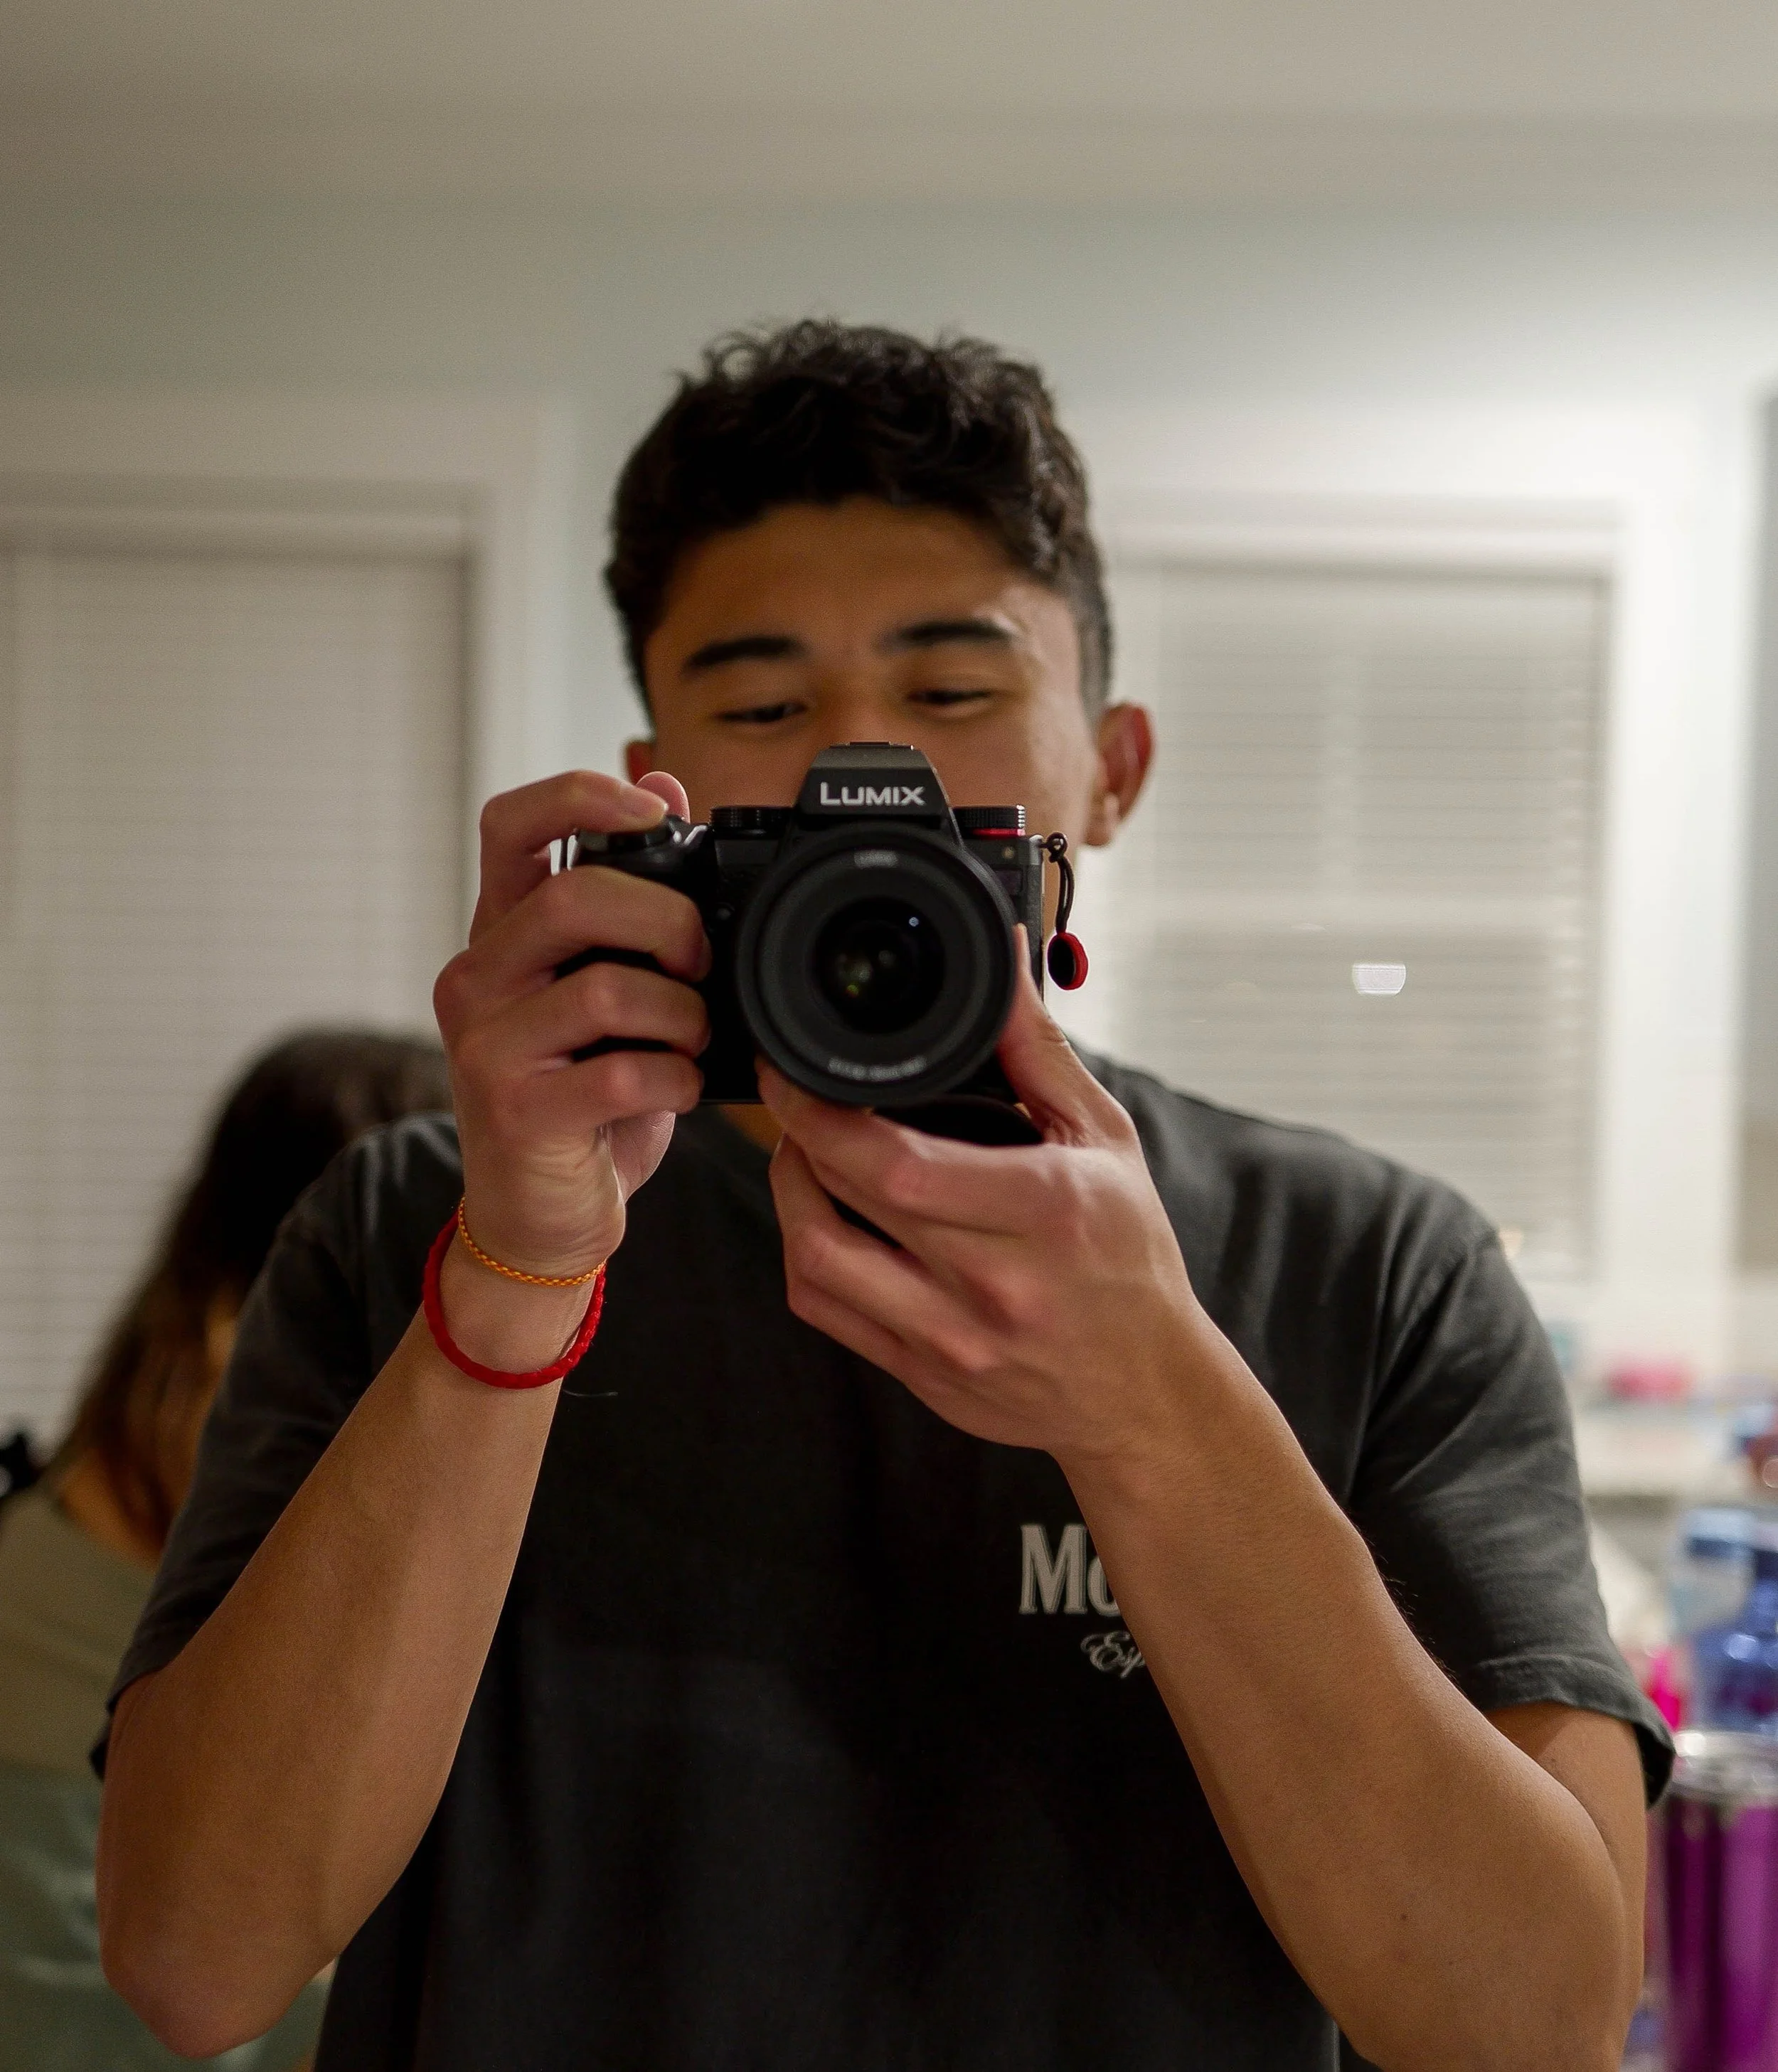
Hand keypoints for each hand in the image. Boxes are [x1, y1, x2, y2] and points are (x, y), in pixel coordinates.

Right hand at [433, 769, 709, 1279]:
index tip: (654, 813)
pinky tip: (678, 1089)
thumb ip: (628, 894)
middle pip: (577, 896)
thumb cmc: (585, 1095)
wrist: (541, 1216)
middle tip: (702, 964)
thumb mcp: (607, 986)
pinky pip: (621, 1073)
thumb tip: (661, 781)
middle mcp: (477, 977)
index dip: (581, 796)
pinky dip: (674, 1079)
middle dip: (670, 922)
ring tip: (691, 1040)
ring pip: (606, 987)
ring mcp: (487, 1045)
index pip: (511, 823)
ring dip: (681, 1014)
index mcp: (502, 932)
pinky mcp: (516, 1112)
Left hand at [761, 954, 1218, 1470]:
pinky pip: (826, 1310)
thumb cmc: (1130, 1257)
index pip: (898, 1166)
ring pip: (814, 1261)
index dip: (824, 1115)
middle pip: (844, 1200)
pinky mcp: (922, 1374)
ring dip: (787, 1193)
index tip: (798, 1072)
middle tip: (796, 1093)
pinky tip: (819, 1215)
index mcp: (1043, 1213)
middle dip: (798, 1134)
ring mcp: (950, 1339)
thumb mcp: (1104, 1140)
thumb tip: (1005, 960)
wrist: (1144, 1389)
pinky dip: (802, 1253)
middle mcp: (992, 1285)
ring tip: (801, 1150)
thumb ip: (1039, 1049)